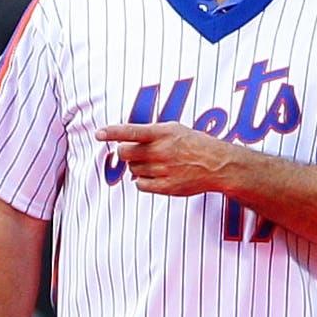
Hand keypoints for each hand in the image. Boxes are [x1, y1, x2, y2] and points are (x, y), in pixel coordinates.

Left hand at [96, 121, 228, 196]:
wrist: (218, 165)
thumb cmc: (195, 144)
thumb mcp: (174, 129)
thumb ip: (150, 133)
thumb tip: (125, 140)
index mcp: (163, 133)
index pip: (132, 131)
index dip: (112, 132)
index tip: (99, 134)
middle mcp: (162, 151)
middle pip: (125, 153)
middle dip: (124, 152)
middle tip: (133, 152)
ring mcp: (163, 170)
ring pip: (132, 169)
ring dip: (137, 166)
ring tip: (154, 163)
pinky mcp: (166, 187)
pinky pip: (140, 184)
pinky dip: (142, 180)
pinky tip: (154, 175)